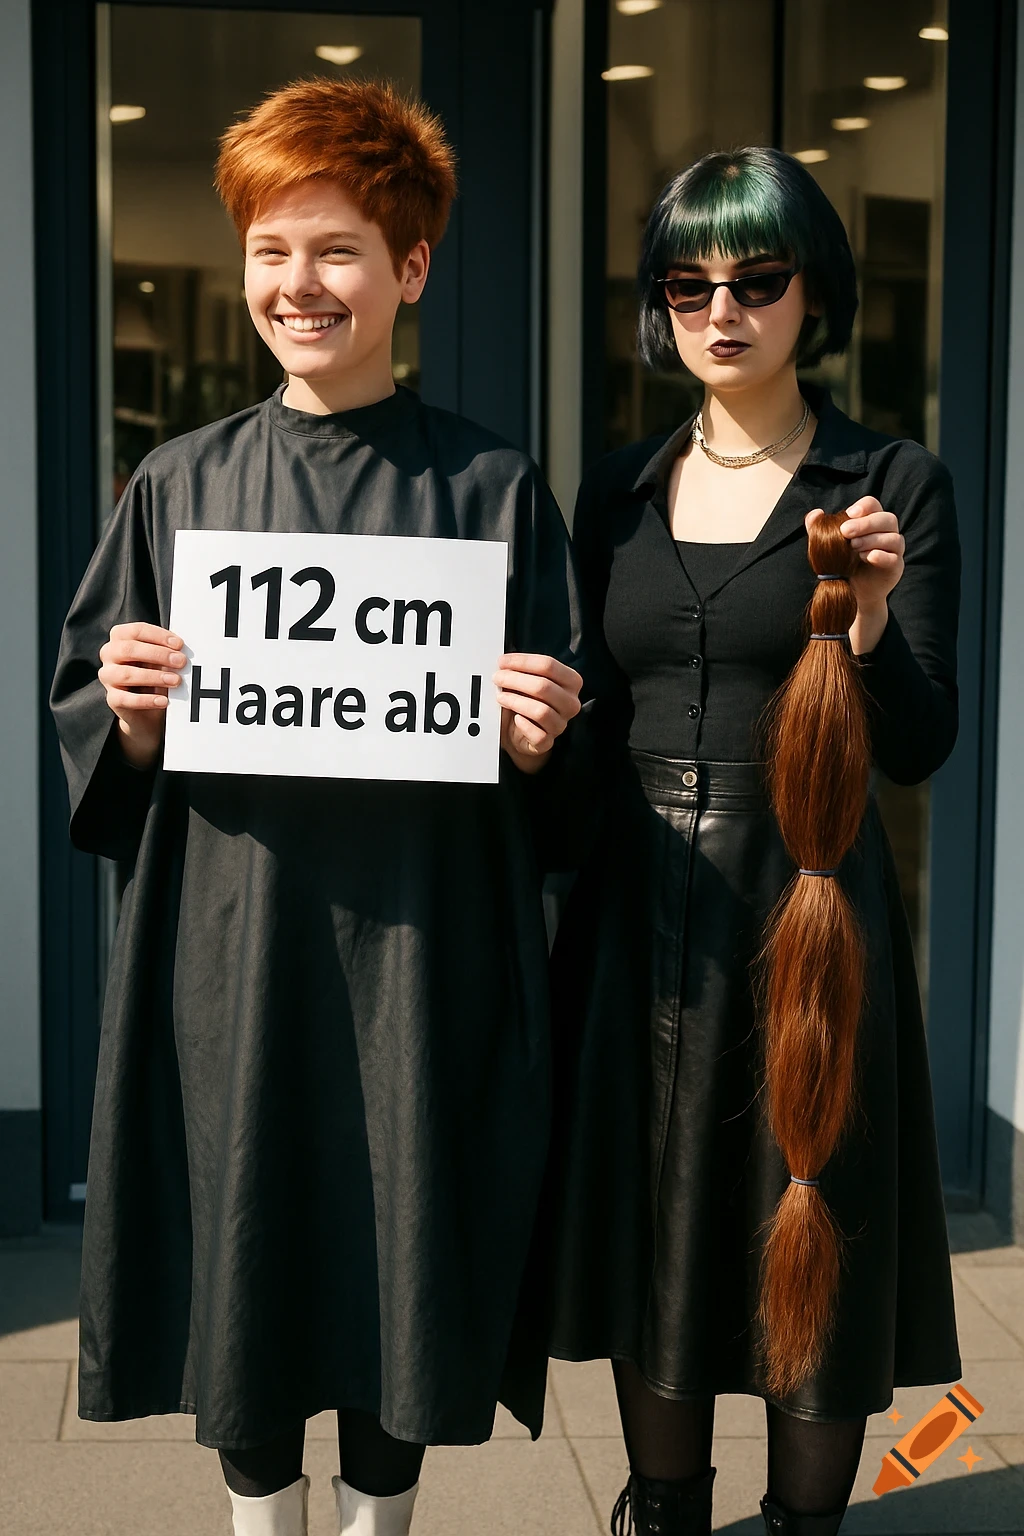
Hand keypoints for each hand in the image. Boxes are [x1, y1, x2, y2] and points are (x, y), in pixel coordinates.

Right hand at [98, 622, 186, 767]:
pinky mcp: (112, 698)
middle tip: (181, 662)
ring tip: (175, 681)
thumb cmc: (155, 671)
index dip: (158, 636)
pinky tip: (164, 701)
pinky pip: (126, 699)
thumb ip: (168, 651)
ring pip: (126, 674)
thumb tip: (183, 651)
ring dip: (154, 676)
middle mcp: (109, 654)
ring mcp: (108, 676)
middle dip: (157, 654)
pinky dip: (147, 700)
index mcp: (120, 637)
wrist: (148, 707)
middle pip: (129, 649)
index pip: (136, 630)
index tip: (179, 644)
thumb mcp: (162, 658)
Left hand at [493, 653, 582, 773]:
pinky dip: (524, 725)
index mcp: (571, 681)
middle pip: (544, 687)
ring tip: (500, 697)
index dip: (522, 661)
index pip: (549, 665)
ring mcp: (561, 724)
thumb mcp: (528, 681)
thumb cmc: (526, 700)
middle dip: (516, 679)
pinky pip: (538, 735)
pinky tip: (515, 718)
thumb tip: (504, 661)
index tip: (502, 661)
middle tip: (497, 677)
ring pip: (541, 711)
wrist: (521, 732)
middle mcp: (570, 703)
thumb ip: (522, 669)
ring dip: (516, 701)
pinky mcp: (548, 742)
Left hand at [806, 498, 904, 654]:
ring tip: (853, 547)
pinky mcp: (895, 566)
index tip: (849, 514)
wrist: (851, 591)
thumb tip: (815, 513)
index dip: (864, 506)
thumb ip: (818, 529)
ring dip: (872, 539)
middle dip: (865, 523)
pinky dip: (881, 555)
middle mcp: (887, 532)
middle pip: (887, 518)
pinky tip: (866, 557)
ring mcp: (894, 549)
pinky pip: (894, 557)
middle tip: (844, 532)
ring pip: (893, 537)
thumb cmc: (842, 563)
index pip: (874, 505)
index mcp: (871, 521)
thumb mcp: (828, 546)